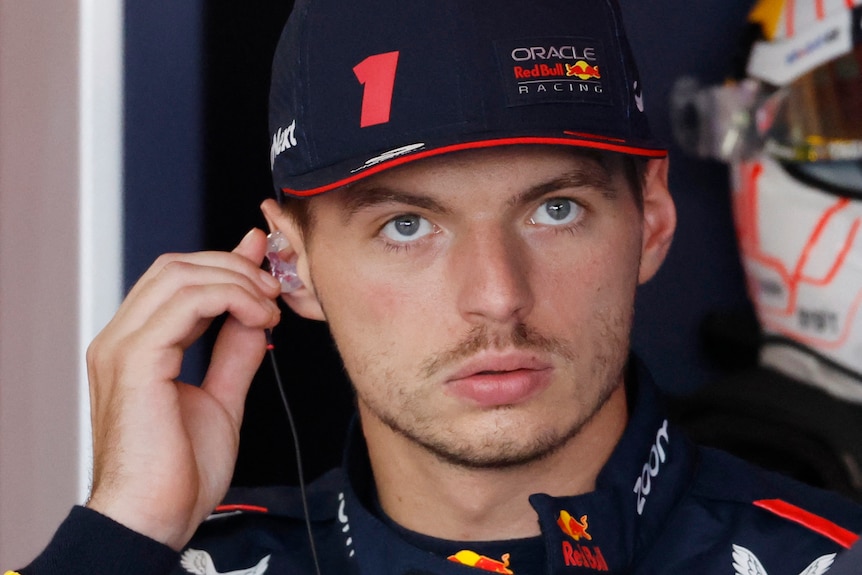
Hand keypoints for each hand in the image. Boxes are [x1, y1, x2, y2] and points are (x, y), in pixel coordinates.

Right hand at [85, 229, 281, 549]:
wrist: (156, 520)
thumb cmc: (179, 473)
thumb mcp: (221, 398)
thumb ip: (234, 352)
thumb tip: (252, 316)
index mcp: (135, 348)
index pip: (174, 280)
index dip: (223, 263)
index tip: (263, 257)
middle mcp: (121, 340)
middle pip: (176, 267)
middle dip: (234, 267)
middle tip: (274, 288)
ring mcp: (122, 347)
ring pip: (180, 275)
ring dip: (237, 281)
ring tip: (270, 307)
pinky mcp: (135, 360)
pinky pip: (187, 302)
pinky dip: (231, 298)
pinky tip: (258, 318)